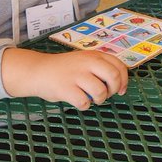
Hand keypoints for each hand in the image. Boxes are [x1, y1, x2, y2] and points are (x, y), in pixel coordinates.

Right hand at [1, 48, 127, 109]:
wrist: (37, 71)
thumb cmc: (64, 69)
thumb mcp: (84, 60)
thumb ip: (99, 66)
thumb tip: (119, 83)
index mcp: (94, 55)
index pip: (119, 66)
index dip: (124, 80)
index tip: (121, 90)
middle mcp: (87, 63)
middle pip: (114, 77)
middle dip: (114, 90)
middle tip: (107, 95)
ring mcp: (76, 75)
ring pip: (100, 91)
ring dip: (100, 99)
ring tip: (92, 99)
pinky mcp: (65, 88)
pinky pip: (84, 102)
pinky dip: (85, 106)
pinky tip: (80, 102)